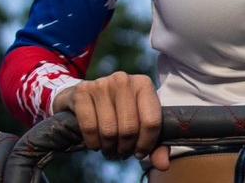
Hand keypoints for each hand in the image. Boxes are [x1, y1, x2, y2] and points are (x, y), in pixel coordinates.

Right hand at [53, 72, 168, 169]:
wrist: (82, 98)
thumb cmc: (117, 112)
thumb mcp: (139, 124)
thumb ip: (156, 145)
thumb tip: (164, 165)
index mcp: (144, 84)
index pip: (152, 121)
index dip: (146, 144)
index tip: (139, 153)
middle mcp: (124, 80)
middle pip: (130, 128)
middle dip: (125, 147)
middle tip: (121, 152)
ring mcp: (101, 84)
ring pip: (109, 130)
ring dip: (109, 147)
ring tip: (109, 148)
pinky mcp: (81, 92)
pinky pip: (90, 127)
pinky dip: (93, 142)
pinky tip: (95, 143)